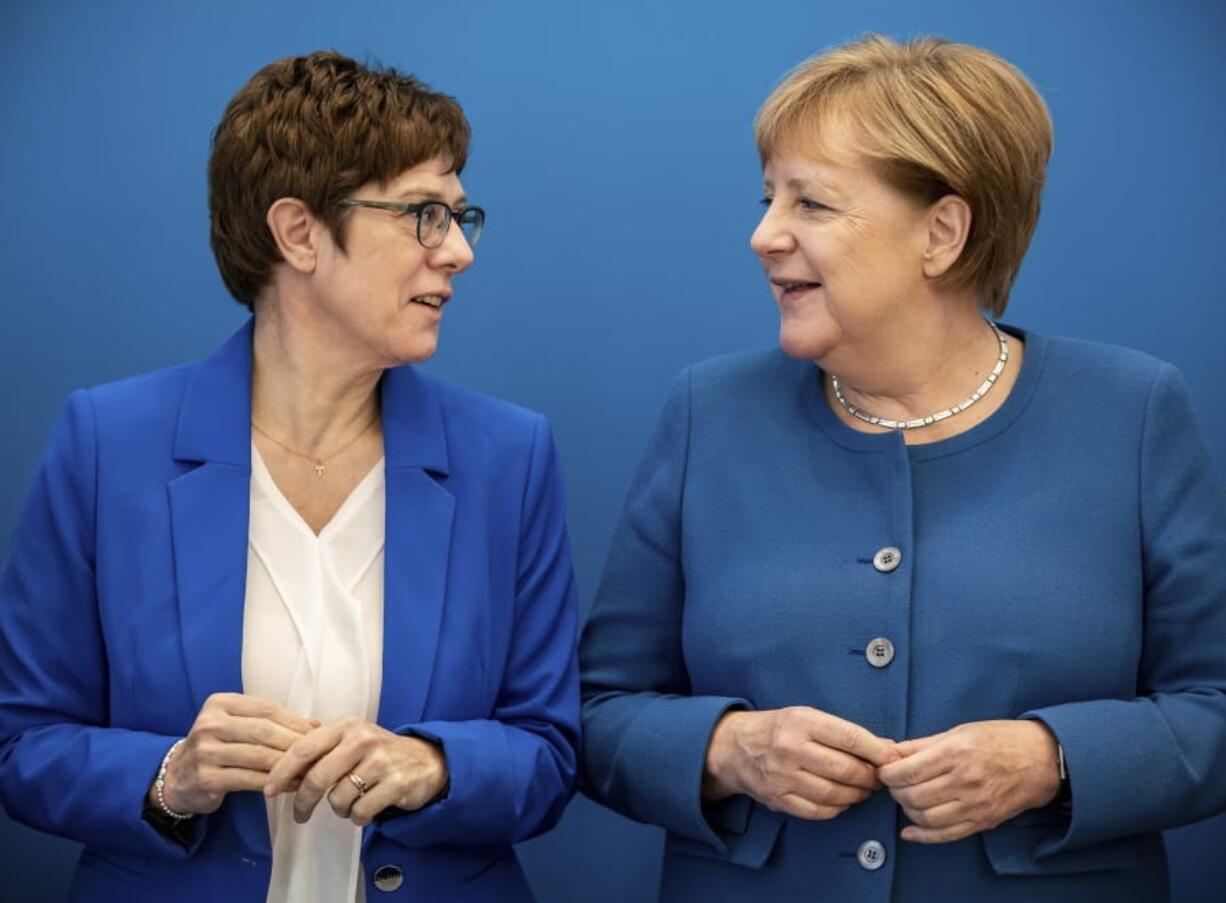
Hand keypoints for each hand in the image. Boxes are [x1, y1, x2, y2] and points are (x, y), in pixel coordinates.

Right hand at [154, 693, 317, 815]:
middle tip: (316, 753)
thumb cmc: (216, 747)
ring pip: (259, 756)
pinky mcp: (207, 778)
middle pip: (264, 731)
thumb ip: (270, 721)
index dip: (295, 720)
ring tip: (308, 771)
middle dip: (294, 743)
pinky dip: (274, 782)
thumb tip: (315, 724)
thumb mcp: (237, 725)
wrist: (177, 777)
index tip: (316, 732)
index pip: (266, 708)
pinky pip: (250, 779)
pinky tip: (290, 785)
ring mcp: (206, 752)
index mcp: (220, 704)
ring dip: (288, 765)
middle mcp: (210, 724)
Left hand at [263, 717, 447, 826]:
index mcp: (346, 726)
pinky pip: (360, 812)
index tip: (268, 790)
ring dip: (339, 809)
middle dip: (303, 802)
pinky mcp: (396, 784)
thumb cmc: (377, 753)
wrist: (426, 761)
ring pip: (338, 799)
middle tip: (300, 815)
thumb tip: (276, 768)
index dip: (281, 771)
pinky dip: (358, 817)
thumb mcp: (350, 740)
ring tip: (350, 802)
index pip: (304, 748)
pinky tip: (366, 808)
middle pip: (317, 778)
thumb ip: (320, 749)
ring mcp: (381, 761)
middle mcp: (363, 740)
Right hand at [703, 706, 899, 820]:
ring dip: (857, 795)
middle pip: (846, 770)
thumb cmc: (778, 729)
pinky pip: (818, 811)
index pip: (851, 738)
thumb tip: (887, 747)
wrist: (735, 746)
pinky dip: (837, 808)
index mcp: (801, 722)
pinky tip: (842, 800)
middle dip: (871, 778)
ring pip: (835, 794)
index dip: (878, 752)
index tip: (893, 758)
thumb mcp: (807, 717)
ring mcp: (782, 777)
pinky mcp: (778, 799)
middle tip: (879, 778)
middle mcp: (790, 749)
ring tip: (864, 789)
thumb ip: (844, 732)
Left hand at [878, 719, 1061, 843]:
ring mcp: (975, 805)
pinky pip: (946, 835)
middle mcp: (965, 781)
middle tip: (894, 783)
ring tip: (906, 798)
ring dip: (907, 811)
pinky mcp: (983, 822)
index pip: (908, 771)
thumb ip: (922, 745)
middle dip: (895, 791)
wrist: (1041, 760)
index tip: (884, 771)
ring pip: (926, 818)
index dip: (888, 774)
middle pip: (913, 796)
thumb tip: (890, 752)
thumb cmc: (1000, 739)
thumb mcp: (958, 731)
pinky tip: (909, 831)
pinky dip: (923, 836)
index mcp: (956, 753)